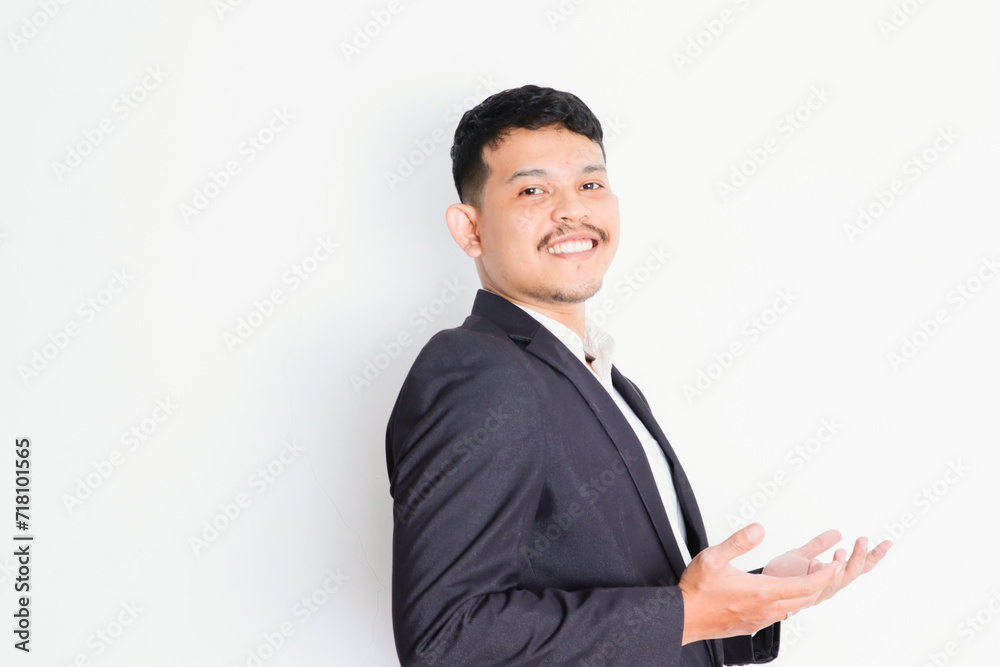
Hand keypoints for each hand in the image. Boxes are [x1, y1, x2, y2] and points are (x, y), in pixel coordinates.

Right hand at [679, 523, 842, 644]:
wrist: (683, 617)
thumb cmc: (696, 590)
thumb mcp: (712, 558)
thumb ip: (738, 542)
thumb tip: (758, 529)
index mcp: (761, 592)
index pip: (806, 586)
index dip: (825, 575)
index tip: (835, 564)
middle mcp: (766, 609)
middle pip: (807, 598)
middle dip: (823, 582)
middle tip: (832, 566)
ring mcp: (761, 619)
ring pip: (795, 607)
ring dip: (809, 592)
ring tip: (814, 575)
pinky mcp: (754, 624)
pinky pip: (782, 613)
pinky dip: (793, 600)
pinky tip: (786, 591)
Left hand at [763, 530, 891, 604]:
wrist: (759, 586)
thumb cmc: (783, 573)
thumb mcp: (803, 553)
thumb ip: (819, 544)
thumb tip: (837, 532)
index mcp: (832, 577)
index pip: (859, 568)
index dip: (874, 556)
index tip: (887, 542)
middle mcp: (827, 588)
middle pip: (851, 575)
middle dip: (859, 558)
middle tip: (862, 539)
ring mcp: (814, 592)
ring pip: (834, 582)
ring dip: (840, 566)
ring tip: (842, 550)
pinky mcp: (798, 593)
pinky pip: (811, 585)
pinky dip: (816, 573)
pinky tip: (817, 561)